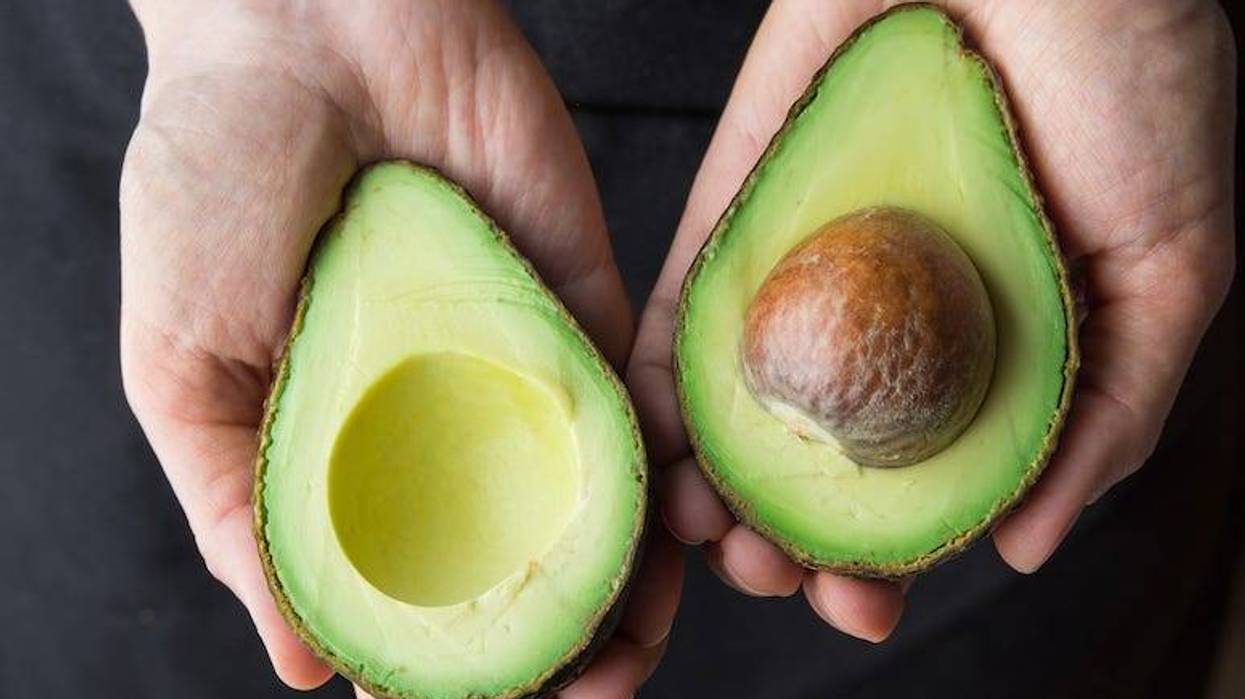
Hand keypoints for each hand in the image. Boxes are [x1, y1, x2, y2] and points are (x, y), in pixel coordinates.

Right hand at [119, 1, 679, 695]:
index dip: (456, 662)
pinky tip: (680, 537)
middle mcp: (450, 419)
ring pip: (600, 499)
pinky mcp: (588, 295)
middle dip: (563, 639)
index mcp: (352, 449)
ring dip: (632, 582)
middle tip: (594, 692)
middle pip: (525, 557)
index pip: (419, 585)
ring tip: (639, 648)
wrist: (307, 23)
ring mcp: (524, 360)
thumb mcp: (184, 368)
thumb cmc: (213, 184)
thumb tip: (306, 666)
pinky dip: (667, 472)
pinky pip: (642, 399)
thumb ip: (242, 515)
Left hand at [628, 0, 1234, 639]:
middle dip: (779, 538)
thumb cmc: (1140, 90)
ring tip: (696, 532)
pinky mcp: (744, 203)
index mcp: (982, 356)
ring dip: (704, 484)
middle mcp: (886, 323)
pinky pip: (685, 304)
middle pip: (812, 465)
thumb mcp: (1171, 272)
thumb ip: (1107, 414)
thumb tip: (1022, 544)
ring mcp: (809, 268)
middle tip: (762, 572)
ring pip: (735, 407)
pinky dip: (658, 380)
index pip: (915, 490)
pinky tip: (650, 444)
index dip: (881, 563)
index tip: (855, 607)